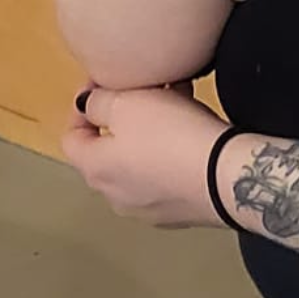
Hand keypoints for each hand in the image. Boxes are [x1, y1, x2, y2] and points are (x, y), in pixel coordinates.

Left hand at [61, 82, 226, 228]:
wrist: (228, 178)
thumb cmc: (171, 136)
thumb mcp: (127, 104)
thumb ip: (97, 102)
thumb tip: (87, 106)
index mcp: (95, 170)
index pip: (70, 138)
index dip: (81, 106)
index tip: (103, 83)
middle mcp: (115, 196)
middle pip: (106, 152)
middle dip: (120, 119)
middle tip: (142, 93)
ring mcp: (148, 210)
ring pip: (138, 164)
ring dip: (147, 136)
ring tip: (174, 106)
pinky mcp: (180, 213)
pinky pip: (166, 176)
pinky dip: (170, 155)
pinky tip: (192, 136)